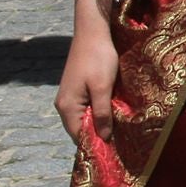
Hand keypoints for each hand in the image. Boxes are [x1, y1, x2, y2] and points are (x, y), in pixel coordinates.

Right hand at [55, 0, 117, 145]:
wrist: (92, 32)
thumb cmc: (98, 58)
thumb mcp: (102, 87)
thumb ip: (102, 113)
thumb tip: (103, 137)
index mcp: (67, 106)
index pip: (79, 136)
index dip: (95, 145)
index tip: (114, 154)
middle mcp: (64, 104)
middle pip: (80, 129)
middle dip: (98, 136)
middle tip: (121, 145)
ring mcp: (70, 96)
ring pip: (84, 119)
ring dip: (99, 124)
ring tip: (119, 132)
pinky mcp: (77, 89)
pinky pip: (86, 109)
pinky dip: (98, 114)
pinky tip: (112, 115)